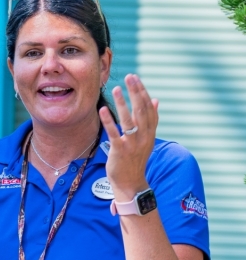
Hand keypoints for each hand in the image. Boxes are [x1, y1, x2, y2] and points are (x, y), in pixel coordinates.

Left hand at [100, 74, 158, 199]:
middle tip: (130, 77)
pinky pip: (114, 133)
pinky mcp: (120, 151)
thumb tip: (156, 100)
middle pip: (141, 111)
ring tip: (116, 89)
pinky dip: (109, 121)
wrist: (130, 182)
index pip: (148, 108)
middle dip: (135, 93)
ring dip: (122, 103)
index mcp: (150, 133)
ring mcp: (132, 144)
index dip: (142, 92)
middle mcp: (144, 137)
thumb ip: (151, 120)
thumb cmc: (136, 159)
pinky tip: (103, 110)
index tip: (136, 79)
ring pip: (129, 120)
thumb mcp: (146, 139)